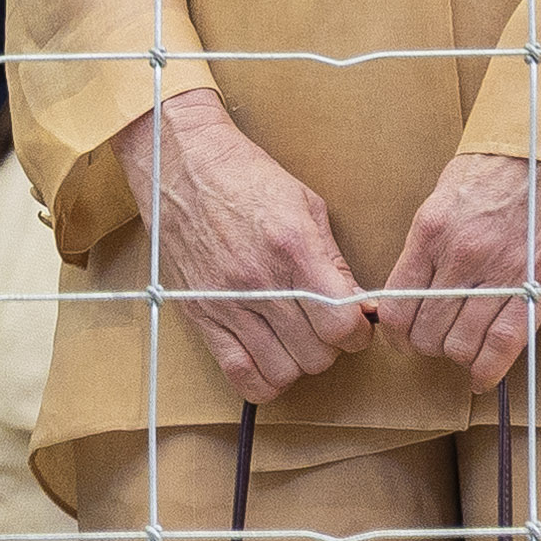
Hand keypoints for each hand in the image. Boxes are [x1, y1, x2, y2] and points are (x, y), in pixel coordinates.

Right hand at [113, 91, 373, 403]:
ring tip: (295, 339)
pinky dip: (262, 379)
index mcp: (293, 248)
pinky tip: (269, 357)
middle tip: (324, 327)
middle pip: (316, 354)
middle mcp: (259, 281)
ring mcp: (226, 301)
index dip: (357, 332)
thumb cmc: (245, 175)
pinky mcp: (200, 314)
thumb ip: (334, 260)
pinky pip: (238, 374)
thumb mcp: (305, 204)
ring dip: (298, 363)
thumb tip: (360, 306)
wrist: (180, 161)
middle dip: (330, 346)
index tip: (354, 323)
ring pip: (282, 371)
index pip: (341, 325)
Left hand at [374, 153, 540, 393]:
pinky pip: (503, 345)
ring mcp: (501, 273)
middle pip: (425, 331)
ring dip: (458, 357)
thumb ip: (431, 241)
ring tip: (465, 354)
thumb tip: (415, 284)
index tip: (403, 337)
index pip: (396, 304)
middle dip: (426, 347)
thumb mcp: (449, 193)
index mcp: (431, 231)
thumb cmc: (507, 163)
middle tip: (437, 345)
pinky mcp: (540, 286)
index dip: (396, 332)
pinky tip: (483, 377)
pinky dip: (488, 370)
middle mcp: (460, 256)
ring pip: (460, 344)